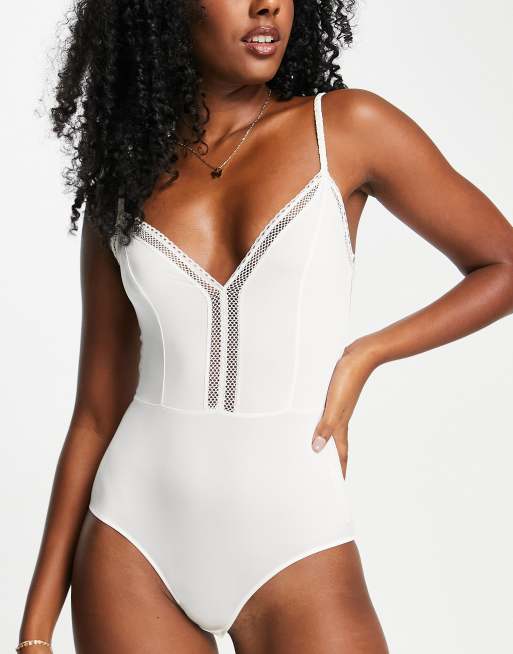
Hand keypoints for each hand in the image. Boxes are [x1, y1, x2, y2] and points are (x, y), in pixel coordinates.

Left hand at [311, 337, 380, 476]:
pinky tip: (311, 418)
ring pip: (329, 428)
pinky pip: (325, 413)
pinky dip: (319, 420)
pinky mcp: (335, 393)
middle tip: (318, 471)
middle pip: (335, 443)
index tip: (338, 484)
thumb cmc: (349, 378)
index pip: (341, 453)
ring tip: (311, 449)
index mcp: (341, 423)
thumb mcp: (334, 405)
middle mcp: (340, 417)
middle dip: (328, 458)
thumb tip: (317, 450)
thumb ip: (325, 427)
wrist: (361, 355)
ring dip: (322, 438)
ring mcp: (338, 405)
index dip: (340, 469)